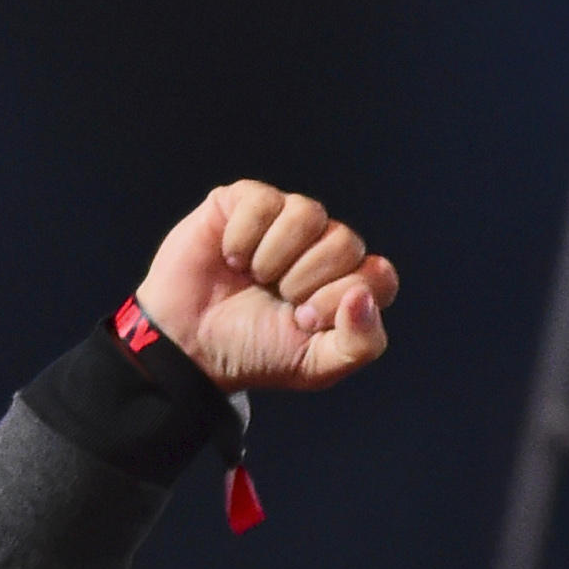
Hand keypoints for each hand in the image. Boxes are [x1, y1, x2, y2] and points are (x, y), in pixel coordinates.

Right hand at [137, 182, 396, 396]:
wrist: (190, 344)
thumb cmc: (254, 352)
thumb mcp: (315, 366)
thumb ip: (360, 344)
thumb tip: (362, 296)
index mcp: (347, 285)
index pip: (379, 276)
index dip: (341, 297)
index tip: (305, 319)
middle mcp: (324, 248)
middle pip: (347, 241)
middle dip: (306, 279)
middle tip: (278, 298)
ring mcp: (286, 221)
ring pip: (309, 213)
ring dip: (276, 256)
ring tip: (254, 276)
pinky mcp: (246, 202)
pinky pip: (264, 202)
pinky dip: (244, 237)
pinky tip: (231, 257)